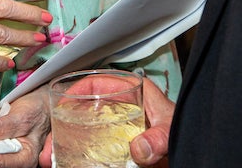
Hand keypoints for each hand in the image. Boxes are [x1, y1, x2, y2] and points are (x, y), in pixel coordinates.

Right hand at [36, 75, 173, 166]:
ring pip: (83, 132)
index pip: (98, 82)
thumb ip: (160, 136)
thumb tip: (139, 146)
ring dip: (63, 144)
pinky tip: (64, 165)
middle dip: (61, 125)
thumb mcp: (172, 130)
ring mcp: (117, 130)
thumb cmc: (186, 132)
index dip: (76, 90)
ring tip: (49, 159)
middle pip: (83, 110)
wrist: (192, 153)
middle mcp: (121, 109)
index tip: (60, 105)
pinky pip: (91, 150)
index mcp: (133, 93)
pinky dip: (75, 157)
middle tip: (49, 145)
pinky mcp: (117, 148)